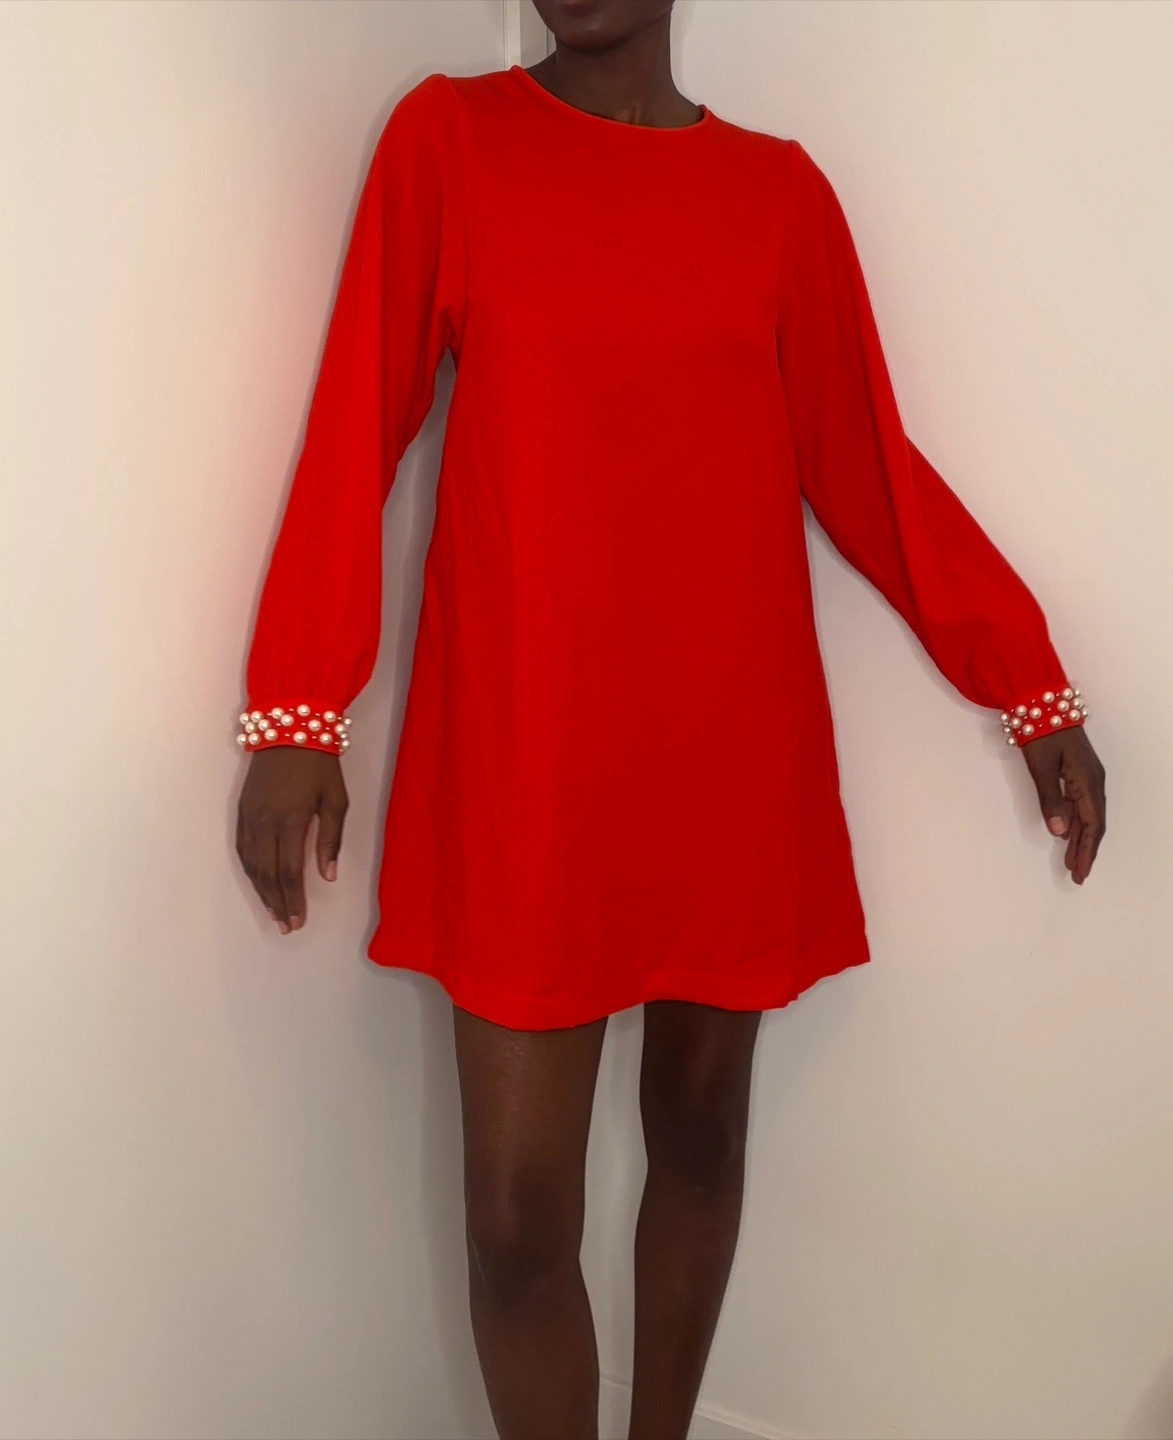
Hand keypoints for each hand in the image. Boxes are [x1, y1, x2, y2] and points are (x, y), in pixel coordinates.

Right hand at [235, 748, 348, 932]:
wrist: (289, 727)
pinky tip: (258, 883)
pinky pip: (242, 848)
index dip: (294, 899)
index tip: (299, 920)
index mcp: (291, 820)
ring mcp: (249, 816)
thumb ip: (331, 839)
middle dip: (277, 902)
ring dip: (262, 891)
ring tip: (274, 912)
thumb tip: (326, 876)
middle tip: (287, 925)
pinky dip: (249, 871)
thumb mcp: (336, 799)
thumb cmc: (319, 763)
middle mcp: (265, 822)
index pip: (290, 871)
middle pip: (267, 873)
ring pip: (251, 864)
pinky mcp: (242, 809)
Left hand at [1021, 728, 1105, 884]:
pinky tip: (1067, 833)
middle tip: (1077, 875)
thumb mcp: (1042, 768)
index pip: (1092, 826)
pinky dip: (1075, 821)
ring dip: (1079, 838)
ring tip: (1071, 861)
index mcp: (1088, 782)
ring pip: (1086, 815)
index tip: (1080, 873)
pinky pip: (1080, 803)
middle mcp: (1092, 781)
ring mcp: (1086, 775)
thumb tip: (1060, 833)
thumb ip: (1051, 800)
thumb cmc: (1041, 732)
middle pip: (1093, 824)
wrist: (1042, 702)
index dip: (1087, 851)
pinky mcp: (1077, 770)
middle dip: (1085, 850)